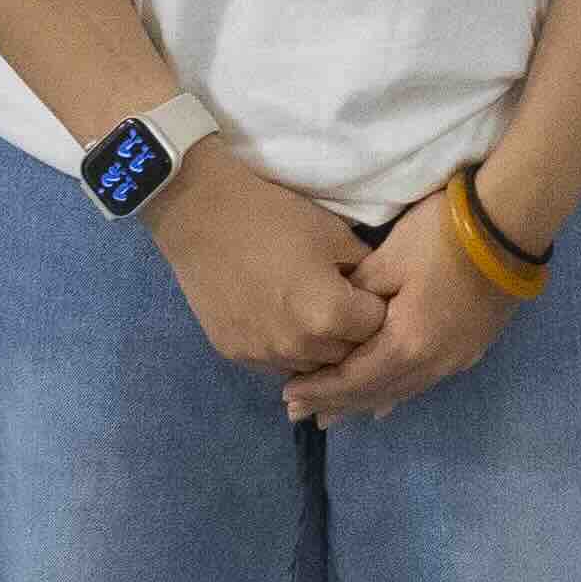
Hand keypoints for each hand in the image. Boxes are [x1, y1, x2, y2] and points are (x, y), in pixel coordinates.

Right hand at [146, 151, 391, 382]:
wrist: (202, 214)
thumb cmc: (273, 215)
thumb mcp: (334, 233)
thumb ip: (364, 270)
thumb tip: (376, 290)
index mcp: (329, 315)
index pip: (376, 328)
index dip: (377, 307)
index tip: (370, 292)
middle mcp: (299, 347)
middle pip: (346, 355)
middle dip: (353, 333)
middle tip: (345, 304)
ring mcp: (263, 355)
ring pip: (312, 367)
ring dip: (321, 348)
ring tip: (315, 315)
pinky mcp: (236, 354)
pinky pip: (277, 364)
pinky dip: (288, 349)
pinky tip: (283, 321)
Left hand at [286, 185, 524, 426]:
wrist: (508, 225)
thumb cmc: (442, 236)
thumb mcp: (388, 259)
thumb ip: (358, 294)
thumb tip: (338, 314)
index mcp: (405, 344)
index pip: (353, 379)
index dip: (320, 389)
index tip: (287, 396)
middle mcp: (430, 364)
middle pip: (375, 393)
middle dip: (336, 404)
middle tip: (301, 415)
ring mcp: (454, 360)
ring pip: (401, 391)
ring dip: (365, 403)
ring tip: (335, 416)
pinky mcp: (469, 349)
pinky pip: (423, 382)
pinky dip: (397, 393)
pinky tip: (387, 404)